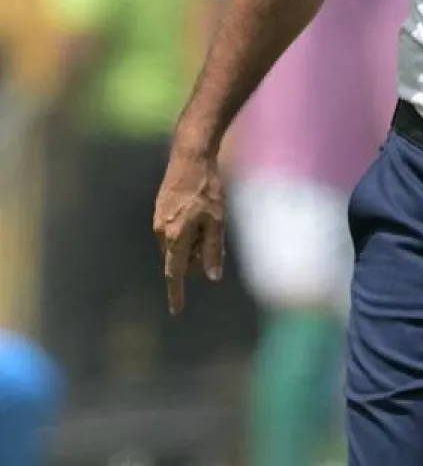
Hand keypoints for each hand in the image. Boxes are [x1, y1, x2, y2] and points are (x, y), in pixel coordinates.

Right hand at [152, 139, 226, 314]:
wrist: (190, 159)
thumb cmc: (207, 189)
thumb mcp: (217, 221)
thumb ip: (213, 250)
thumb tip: (212, 276)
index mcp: (175, 237)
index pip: (175, 272)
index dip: (177, 293)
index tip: (176, 310)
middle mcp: (162, 232)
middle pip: (180, 259)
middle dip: (198, 257)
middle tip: (217, 238)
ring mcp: (158, 221)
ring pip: (178, 245)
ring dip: (194, 242)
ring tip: (210, 218)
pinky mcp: (160, 211)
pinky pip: (174, 232)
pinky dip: (189, 232)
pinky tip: (201, 212)